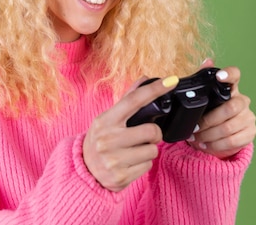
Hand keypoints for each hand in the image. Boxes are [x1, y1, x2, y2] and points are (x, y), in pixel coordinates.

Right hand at [83, 75, 179, 191]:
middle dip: (154, 134)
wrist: (84, 170)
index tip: (171, 81)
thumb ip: (127, 100)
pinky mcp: (121, 176)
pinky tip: (131, 163)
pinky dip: (143, 164)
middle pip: (151, 131)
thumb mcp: (107, 119)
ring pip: (152, 150)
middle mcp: (107, 139)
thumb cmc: (100, 140)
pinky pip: (148, 166)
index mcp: (105, 121)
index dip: (155, 89)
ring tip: (135, 151)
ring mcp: (113, 159)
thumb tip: (144, 79)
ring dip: (148, 150)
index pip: (134, 100)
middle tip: (146, 136)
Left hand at [187, 60, 255, 158]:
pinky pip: (233, 141)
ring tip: (196, 138)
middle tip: (195, 128)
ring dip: (209, 135)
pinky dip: (216, 145)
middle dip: (209, 121)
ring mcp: (249, 117)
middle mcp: (242, 101)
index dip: (229, 75)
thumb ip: (203, 80)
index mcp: (230, 88)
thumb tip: (207, 60)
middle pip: (230, 108)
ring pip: (229, 127)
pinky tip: (205, 145)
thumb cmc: (212, 112)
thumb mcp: (205, 98)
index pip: (235, 76)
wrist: (221, 134)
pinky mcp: (250, 132)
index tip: (219, 77)